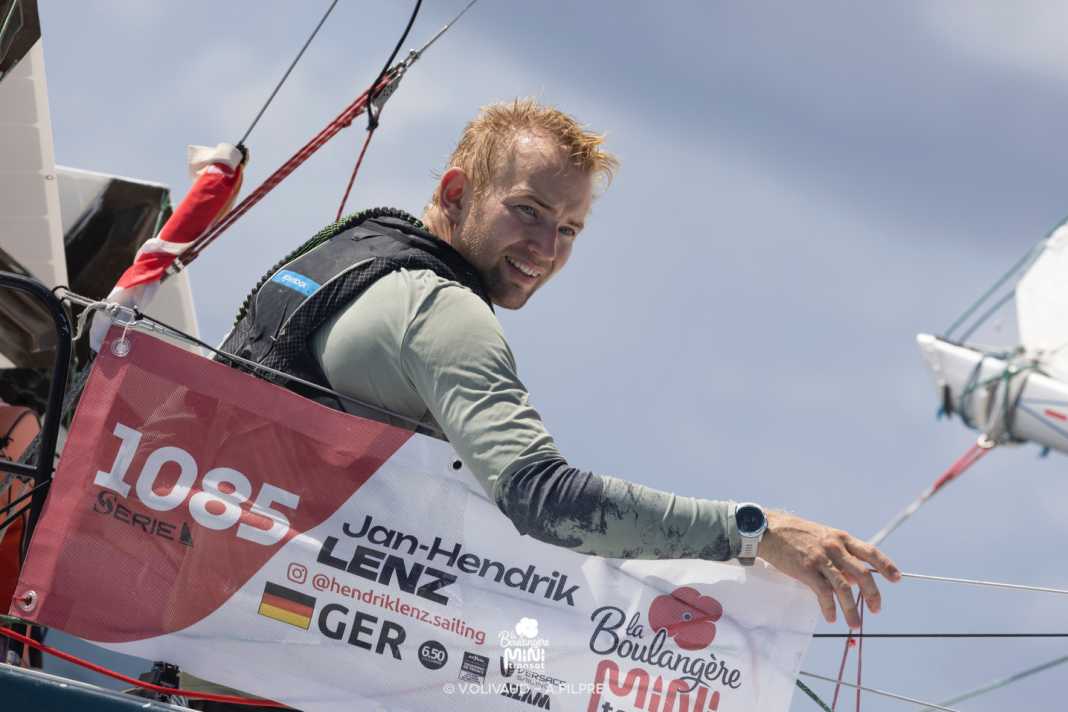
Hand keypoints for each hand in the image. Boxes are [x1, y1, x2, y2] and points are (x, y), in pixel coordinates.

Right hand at [757, 510, 900, 627]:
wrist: (769, 530)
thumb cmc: (796, 534)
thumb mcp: (823, 536)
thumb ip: (839, 554)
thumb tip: (853, 579)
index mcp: (841, 538)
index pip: (870, 552)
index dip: (886, 565)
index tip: (897, 578)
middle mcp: (835, 548)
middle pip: (862, 574)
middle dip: (872, 594)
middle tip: (876, 609)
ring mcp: (820, 559)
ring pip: (844, 588)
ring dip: (852, 609)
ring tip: (855, 624)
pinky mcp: (806, 570)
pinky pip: (823, 593)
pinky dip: (829, 608)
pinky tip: (831, 617)